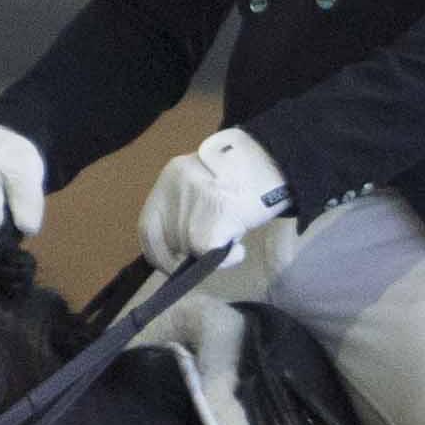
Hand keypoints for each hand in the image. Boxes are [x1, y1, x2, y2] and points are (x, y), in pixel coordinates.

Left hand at [137, 127, 295, 267]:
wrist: (276, 161)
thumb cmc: (244, 173)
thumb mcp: (202, 179)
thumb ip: (185, 204)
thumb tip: (177, 245)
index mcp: (170, 176)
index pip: (147, 226)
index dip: (155, 251)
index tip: (169, 263)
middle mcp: (176, 187)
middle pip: (170, 239)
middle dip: (188, 250)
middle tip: (212, 245)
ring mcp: (195, 202)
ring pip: (191, 248)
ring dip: (210, 252)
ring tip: (232, 234)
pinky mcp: (215, 217)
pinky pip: (211, 256)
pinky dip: (226, 259)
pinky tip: (239, 250)